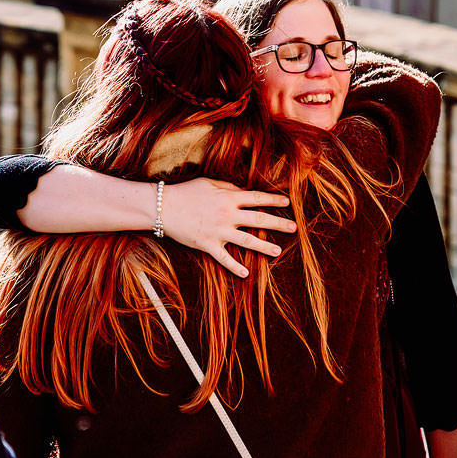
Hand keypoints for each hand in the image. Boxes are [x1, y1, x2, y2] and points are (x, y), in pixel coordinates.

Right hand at [160, 178, 297, 278]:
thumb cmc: (186, 192)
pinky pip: (224, 258)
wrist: (163, 207)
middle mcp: (227, 215)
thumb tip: (243, 192)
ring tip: (278, 251)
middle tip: (294, 228)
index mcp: (228, 197)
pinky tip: (246, 274)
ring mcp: (218, 232)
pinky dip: (235, 267)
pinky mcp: (207, 245)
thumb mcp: (209, 183)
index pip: (257, 198)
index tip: (287, 202)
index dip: (273, 200)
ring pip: (247, 241)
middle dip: (278, 224)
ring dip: (264, 247)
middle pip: (258, 220)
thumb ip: (228, 188)